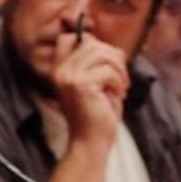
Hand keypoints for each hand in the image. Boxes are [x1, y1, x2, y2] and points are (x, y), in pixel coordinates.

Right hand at [52, 31, 129, 148]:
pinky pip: (108, 71)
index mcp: (59, 70)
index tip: (106, 59)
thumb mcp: (93, 84)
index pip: (67, 38)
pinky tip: (118, 95)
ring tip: (121, 86)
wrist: (90, 143)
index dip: (89, 41)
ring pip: (102, 53)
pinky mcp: (81, 85)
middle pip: (91, 43)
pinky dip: (119, 82)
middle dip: (113, 56)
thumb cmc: (96, 115)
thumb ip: (94, 64)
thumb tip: (107, 47)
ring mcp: (69, 78)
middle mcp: (60, 71)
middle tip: (120, 77)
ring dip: (119, 69)